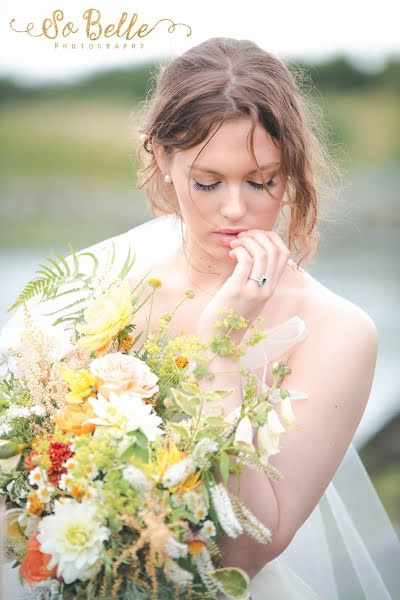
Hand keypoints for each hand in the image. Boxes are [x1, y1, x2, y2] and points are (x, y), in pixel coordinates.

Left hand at [197, 229, 289, 344]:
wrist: (219, 340)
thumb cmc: (228, 316)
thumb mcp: (248, 296)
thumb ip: (253, 278)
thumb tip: (248, 253)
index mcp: (271, 288)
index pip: (284, 253)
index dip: (271, 237)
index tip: (255, 236)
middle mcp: (267, 289)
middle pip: (275, 249)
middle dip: (258, 235)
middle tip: (242, 237)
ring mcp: (254, 290)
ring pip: (262, 253)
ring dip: (247, 241)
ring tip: (235, 244)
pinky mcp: (238, 291)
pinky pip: (245, 261)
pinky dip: (239, 250)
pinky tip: (231, 253)